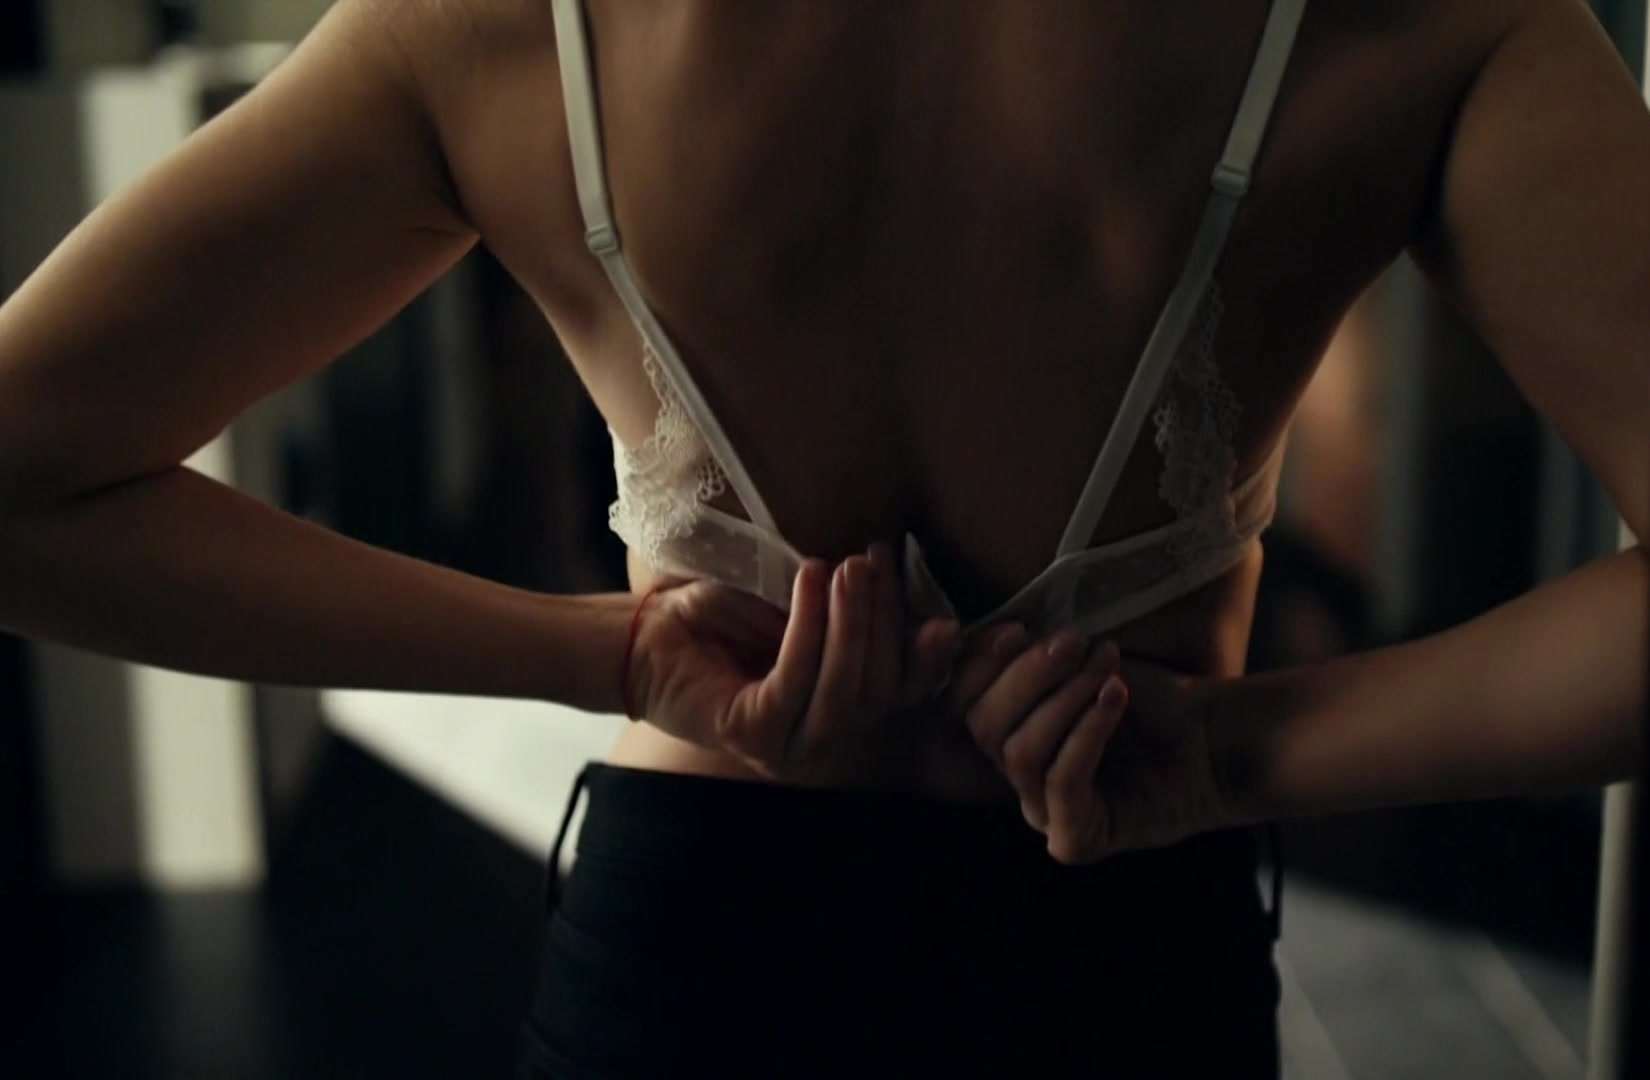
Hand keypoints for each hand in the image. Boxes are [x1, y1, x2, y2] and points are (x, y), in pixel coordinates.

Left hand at [626, 542, 962, 786]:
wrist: (641, 636)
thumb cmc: (715, 619)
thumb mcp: (791, 608)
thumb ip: (841, 613)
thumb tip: (891, 579)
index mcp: (834, 713)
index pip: (898, 693)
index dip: (928, 663)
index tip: (944, 620)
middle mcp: (816, 743)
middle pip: (876, 691)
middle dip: (882, 621)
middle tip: (875, 560)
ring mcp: (784, 747)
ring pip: (843, 692)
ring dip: (851, 624)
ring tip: (847, 568)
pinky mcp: (751, 733)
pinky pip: (795, 680)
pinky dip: (808, 628)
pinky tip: (811, 580)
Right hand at [955, 629, 1232, 862]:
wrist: (1215, 739)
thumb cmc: (1147, 699)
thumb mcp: (1078, 665)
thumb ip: (1027, 657)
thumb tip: (984, 634)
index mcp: (1006, 736)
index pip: (961, 705)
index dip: (977, 666)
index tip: (1017, 629)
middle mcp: (1016, 780)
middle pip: (983, 727)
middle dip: (1025, 676)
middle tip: (1074, 643)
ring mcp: (1043, 815)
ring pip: (1020, 753)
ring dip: (1063, 701)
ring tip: (1105, 669)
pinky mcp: (1075, 840)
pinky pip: (1062, 783)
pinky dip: (1087, 732)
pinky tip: (1114, 697)